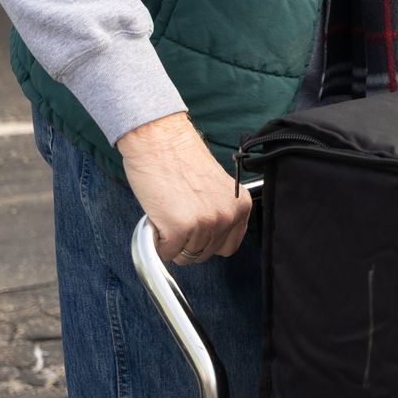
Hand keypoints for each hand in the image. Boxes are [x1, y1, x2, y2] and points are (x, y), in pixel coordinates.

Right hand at [118, 112, 251, 264]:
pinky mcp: (180, 229)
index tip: (195, 232)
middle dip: (186, 242)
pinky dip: (156, 242)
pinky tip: (157, 220)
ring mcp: (205, 224)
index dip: (207, 242)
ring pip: (184, 256)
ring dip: (171, 242)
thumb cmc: (182, 160)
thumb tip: (210, 239)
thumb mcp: (216, 189)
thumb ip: (219, 212)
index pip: (228, 247)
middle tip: (176, 216)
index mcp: (241, 206)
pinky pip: (166, 253)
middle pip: (205, 254)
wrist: (160, 141)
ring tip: (167, 214)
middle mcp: (227, 216)